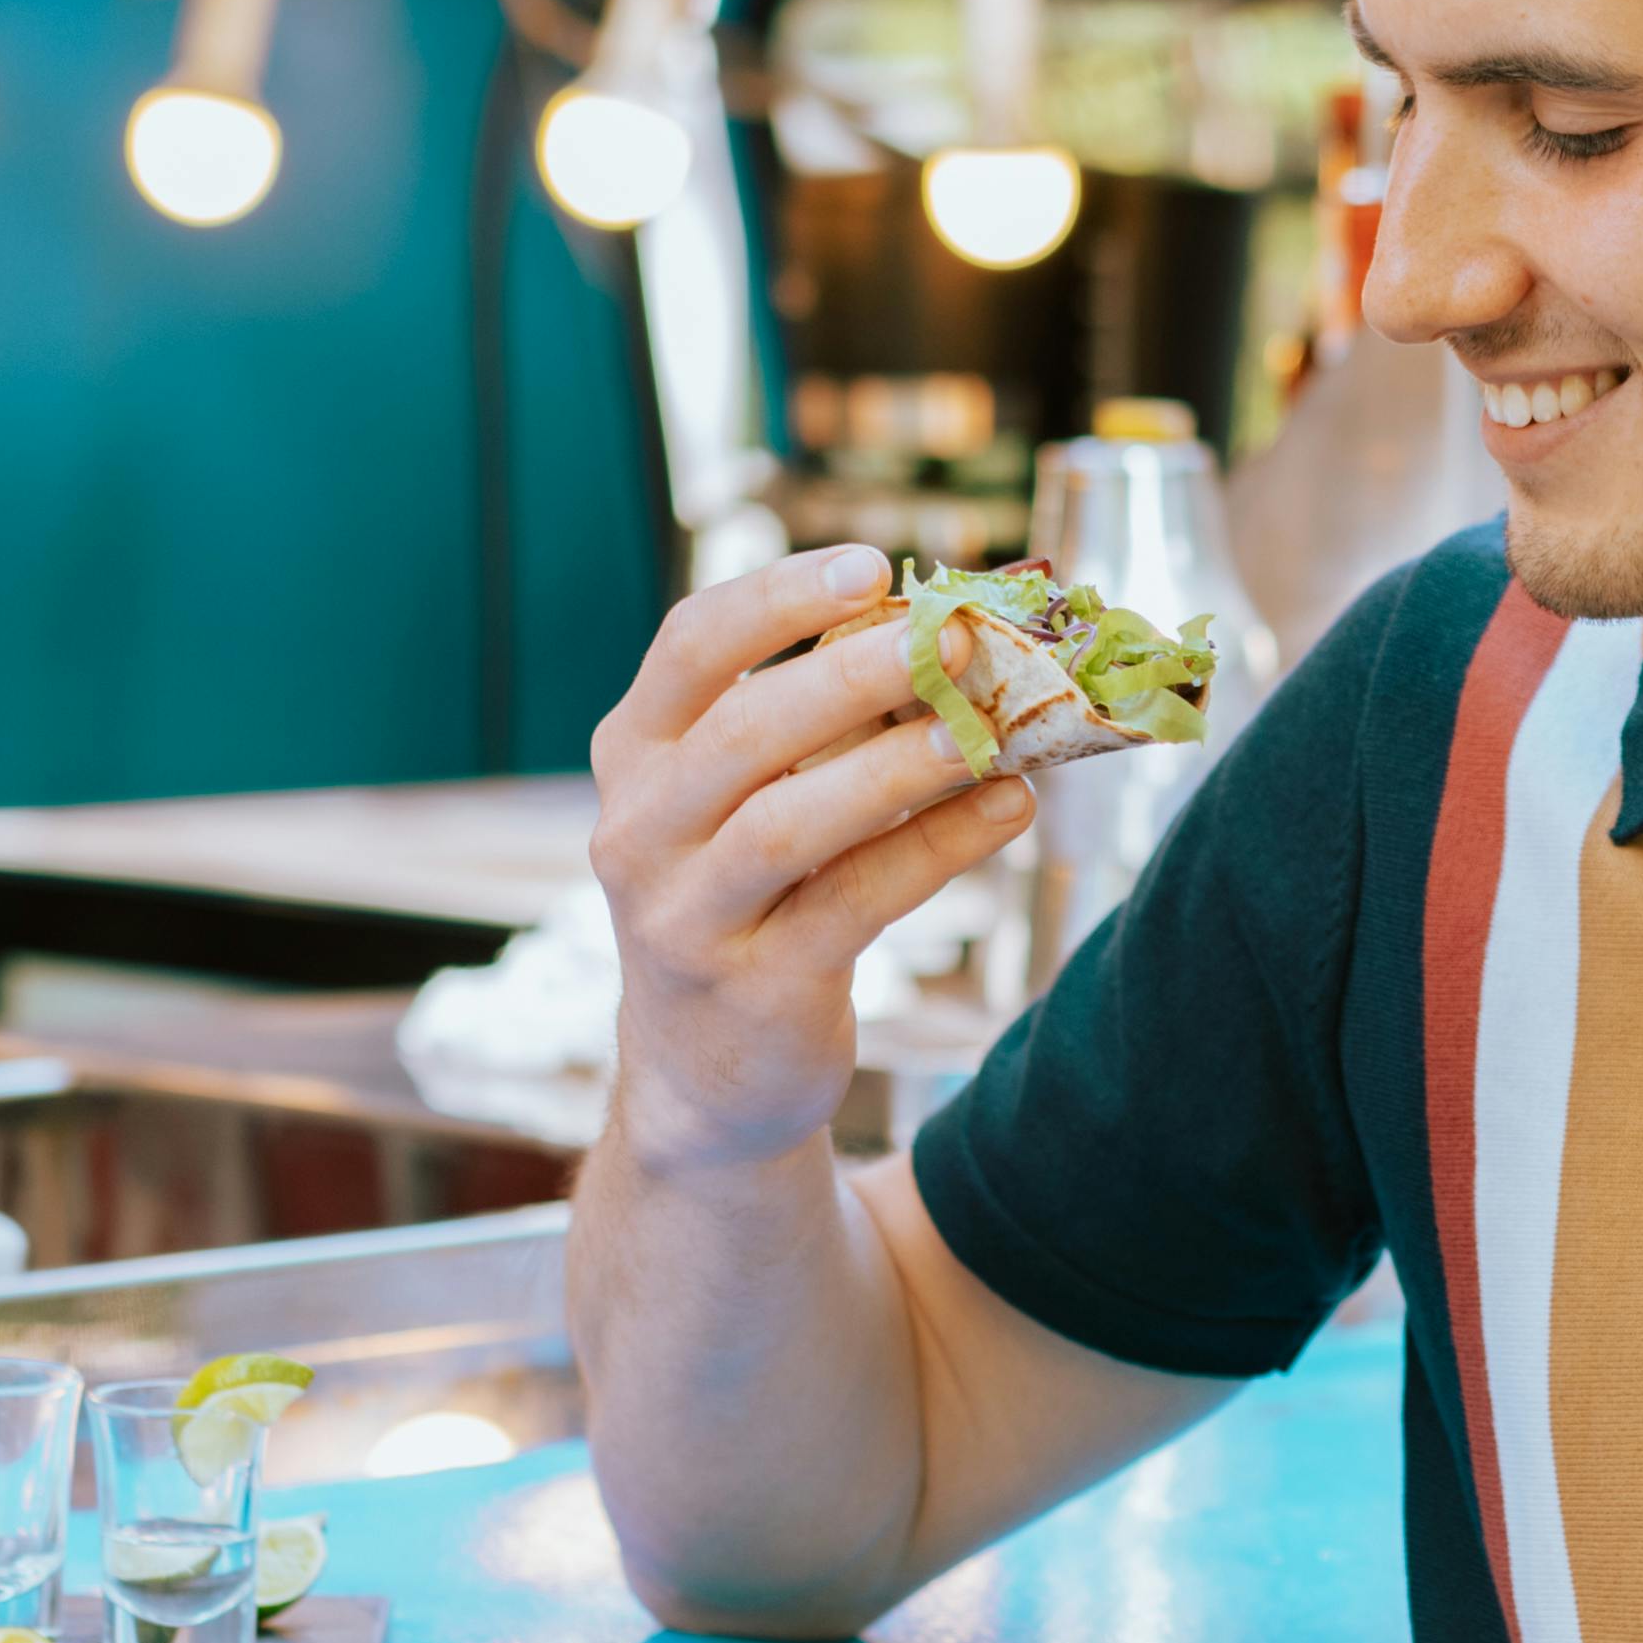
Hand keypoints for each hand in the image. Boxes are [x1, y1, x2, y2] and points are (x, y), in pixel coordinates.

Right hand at [586, 542, 1030, 1179]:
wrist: (707, 1076)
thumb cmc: (747, 900)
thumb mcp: (749, 802)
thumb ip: (819, 727)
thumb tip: (948, 636)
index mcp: (636, 756)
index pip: (689, 647)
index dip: (777, 599)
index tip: (869, 566)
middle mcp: (639, 831)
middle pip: (744, 731)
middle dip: (853, 675)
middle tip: (953, 639)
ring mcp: (686, 917)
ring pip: (791, 823)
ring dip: (898, 766)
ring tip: (985, 732)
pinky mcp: (753, 988)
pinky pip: (852, 901)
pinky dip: (936, 848)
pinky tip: (1006, 810)